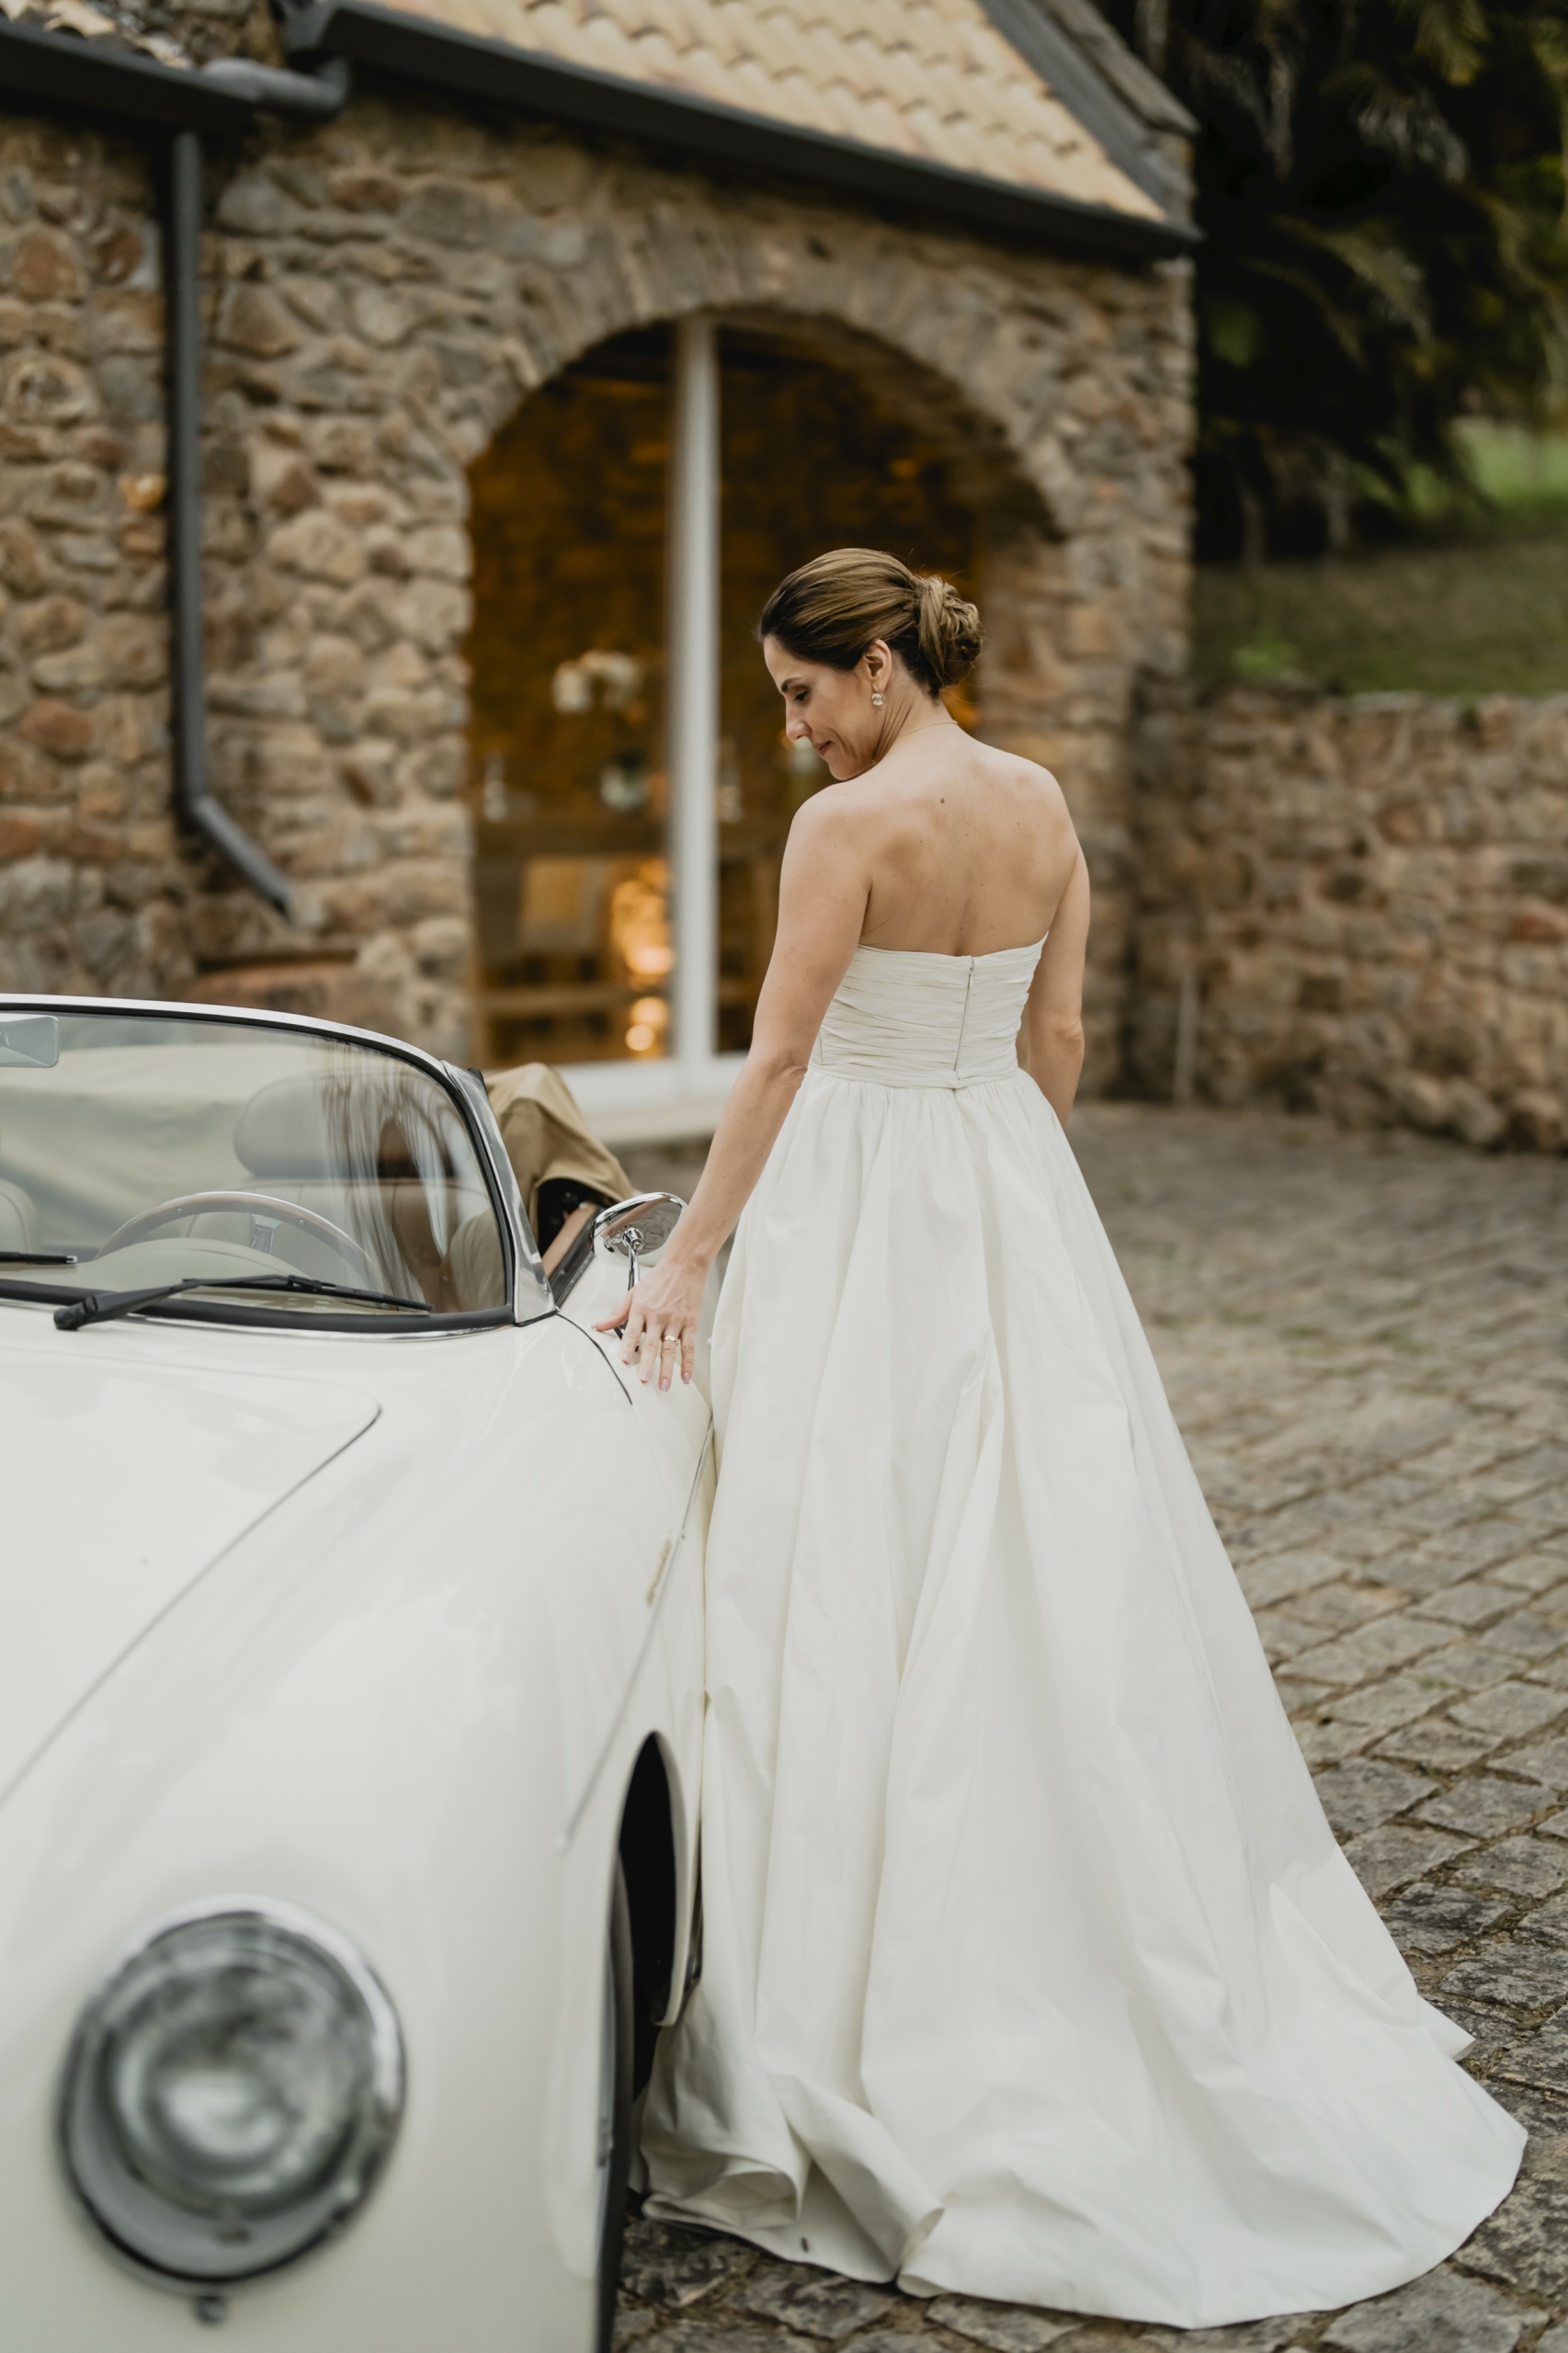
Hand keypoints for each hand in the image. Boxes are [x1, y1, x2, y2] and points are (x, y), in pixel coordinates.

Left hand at [593, 1250, 707, 1389]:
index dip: (628, 1346)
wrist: (684, 1265)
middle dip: (648, 1364)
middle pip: (652, 1343)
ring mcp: (676, 1320)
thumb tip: (598, 1325)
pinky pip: (689, 1346)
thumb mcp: (633, 1293)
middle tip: (645, 1380)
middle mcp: (658, 1316)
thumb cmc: (660, 1279)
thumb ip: (616, 1313)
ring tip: (664, 1384)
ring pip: (671, 1348)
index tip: (625, 1360)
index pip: (632, 1331)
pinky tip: (685, 1375)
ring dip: (668, 1369)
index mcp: (642, 1308)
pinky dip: (689, 1362)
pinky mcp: (691, 1323)